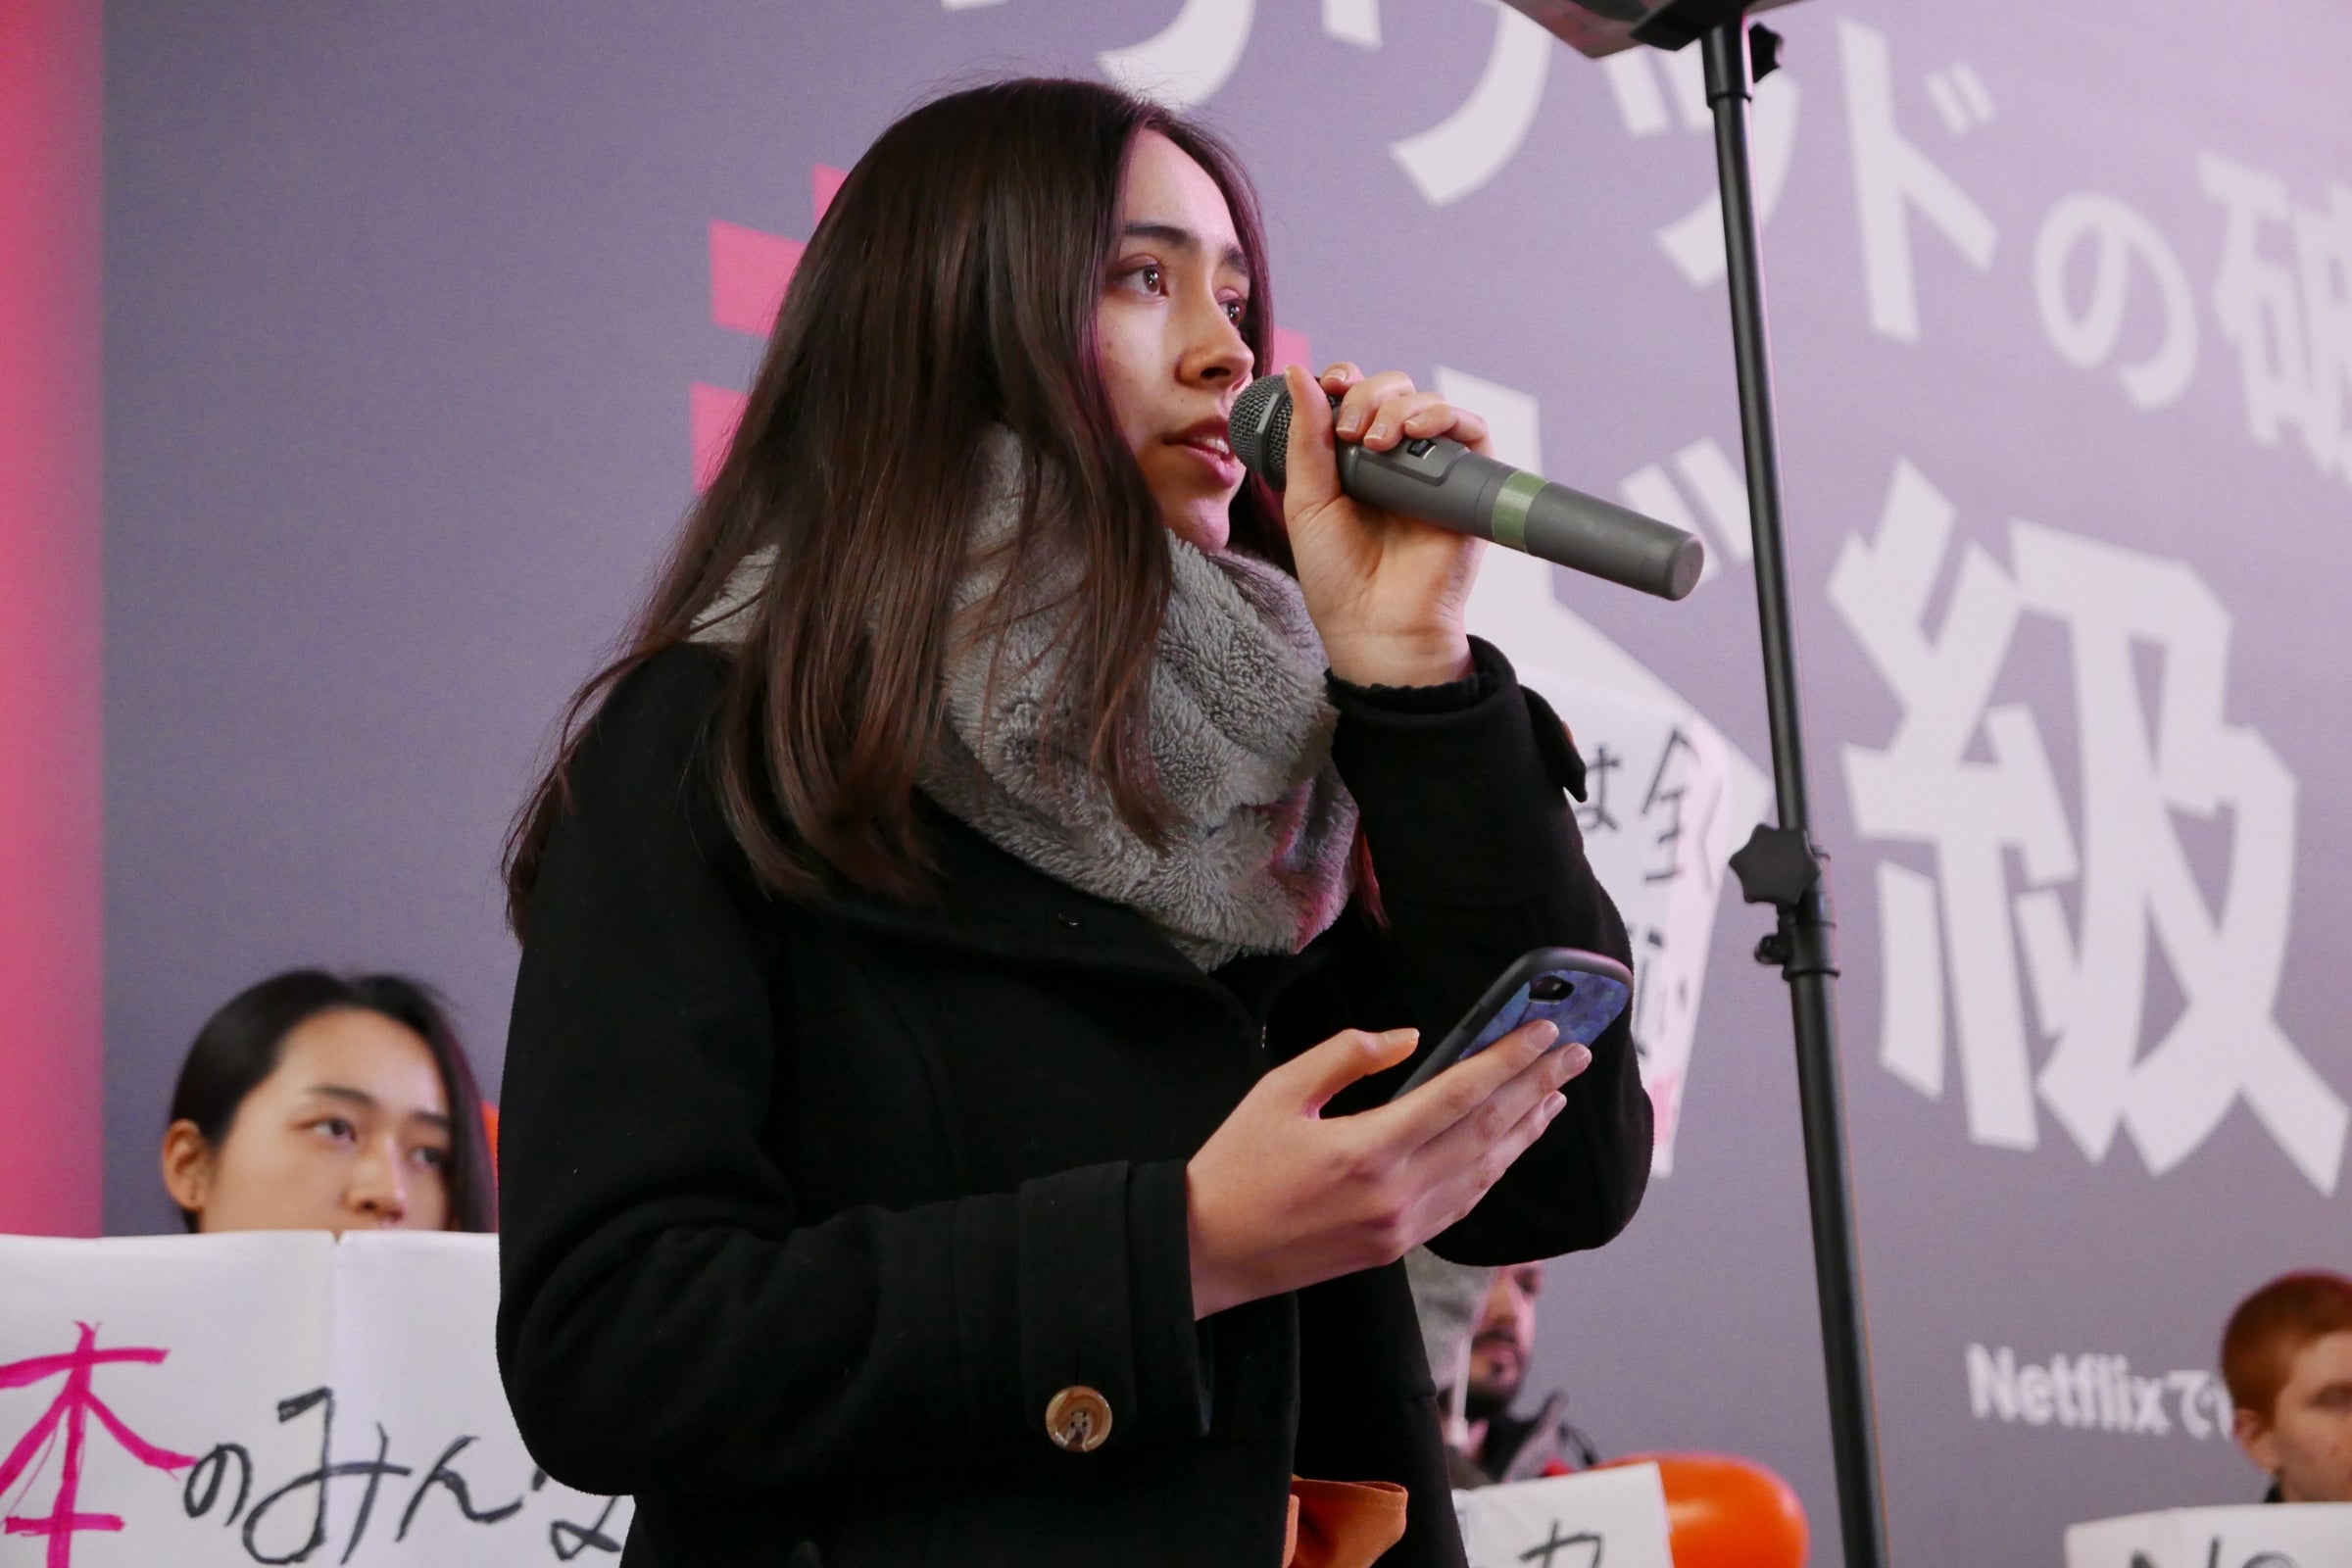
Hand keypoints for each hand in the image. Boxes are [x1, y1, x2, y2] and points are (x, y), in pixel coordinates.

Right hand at [1184, 1018, 1590, 1317]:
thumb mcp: (1280, 1092)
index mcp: (1368, 1150)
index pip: (1460, 1095)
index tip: (1543, 1029)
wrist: (1206, 1252)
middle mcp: (1397, 1194)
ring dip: (1526, 1129)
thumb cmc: (1235, 1166)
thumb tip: (1410, 1039)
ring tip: (1557, 1094)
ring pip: (1485, 1172)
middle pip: (1487, 1131)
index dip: (1509, 1059)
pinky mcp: (1396, 1248)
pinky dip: (1496, 1169)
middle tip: (1574, 1051)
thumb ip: (1347, 1055)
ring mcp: (1402, 1228)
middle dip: (1536, 1086)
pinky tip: (1511, 1146)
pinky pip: (1464, 1202)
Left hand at [1279, 362, 1492, 686]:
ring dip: (1400, 407)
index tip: (1331, 385)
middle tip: (1350, 433)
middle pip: (1393, 392)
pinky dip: (1447, 417)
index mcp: (1352, 461)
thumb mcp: (1306, 501)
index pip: (1356, 397)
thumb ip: (1306, 439)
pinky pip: (1471, 432)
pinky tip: (1416, 432)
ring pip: (1428, 405)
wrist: (1375, 624)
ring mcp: (1432, 471)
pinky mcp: (1466, 486)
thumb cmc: (1337, 575)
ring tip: (1376, 442)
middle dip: (1368, 396)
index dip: (1346, 381)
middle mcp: (1395, 460)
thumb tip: (1299, 375)